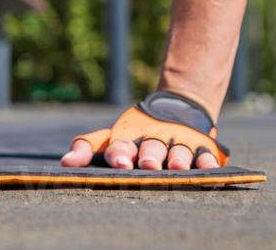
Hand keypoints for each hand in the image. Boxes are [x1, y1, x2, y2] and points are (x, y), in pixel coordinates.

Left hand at [60, 90, 228, 170]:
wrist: (177, 106)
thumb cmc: (134, 132)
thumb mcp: (110, 137)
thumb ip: (87, 149)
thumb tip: (65, 163)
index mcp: (130, 136)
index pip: (122, 144)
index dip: (119, 152)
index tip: (118, 162)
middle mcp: (154, 138)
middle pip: (152, 147)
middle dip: (150, 156)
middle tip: (147, 164)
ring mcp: (178, 141)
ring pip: (178, 151)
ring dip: (178, 158)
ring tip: (178, 167)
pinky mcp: (201, 146)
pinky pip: (205, 154)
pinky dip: (207, 161)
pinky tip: (209, 168)